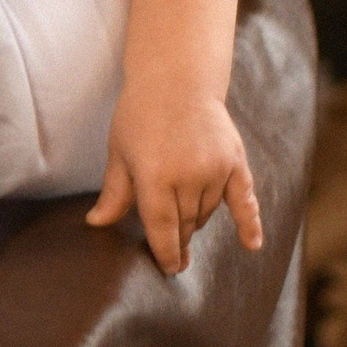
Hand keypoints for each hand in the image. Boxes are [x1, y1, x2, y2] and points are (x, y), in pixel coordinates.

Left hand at [89, 85, 265, 274]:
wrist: (176, 78)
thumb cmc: (140, 115)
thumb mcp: (120, 152)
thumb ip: (115, 193)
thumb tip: (95, 224)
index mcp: (154, 176)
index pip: (162, 228)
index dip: (165, 252)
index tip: (168, 268)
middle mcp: (187, 176)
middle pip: (185, 224)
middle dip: (179, 240)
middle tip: (176, 256)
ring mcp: (214, 170)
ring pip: (207, 212)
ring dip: (196, 221)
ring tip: (186, 225)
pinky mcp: (234, 162)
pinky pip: (245, 200)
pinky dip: (249, 222)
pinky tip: (251, 245)